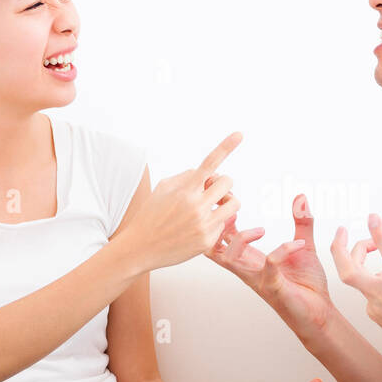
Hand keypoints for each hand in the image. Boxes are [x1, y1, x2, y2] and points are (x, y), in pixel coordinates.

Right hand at [124, 131, 242, 270]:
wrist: (141, 248)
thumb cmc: (151, 215)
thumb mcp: (162, 189)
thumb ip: (186, 177)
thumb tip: (208, 173)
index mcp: (184, 190)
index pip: (209, 164)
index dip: (226, 147)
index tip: (240, 134)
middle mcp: (196, 206)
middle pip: (227, 183)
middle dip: (222, 184)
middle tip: (211, 190)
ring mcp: (204, 224)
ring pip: (234, 204)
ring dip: (226, 201)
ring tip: (213, 205)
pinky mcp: (208, 240)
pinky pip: (223, 223)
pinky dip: (215, 222)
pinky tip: (199, 227)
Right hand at [207, 193, 336, 339]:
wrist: (320, 313)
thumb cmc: (306, 284)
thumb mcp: (304, 246)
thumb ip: (302, 222)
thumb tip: (300, 196)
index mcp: (250, 258)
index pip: (221, 235)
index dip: (220, 215)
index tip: (229, 196)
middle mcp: (247, 268)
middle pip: (212, 247)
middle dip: (216, 225)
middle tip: (231, 209)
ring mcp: (258, 279)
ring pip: (229, 259)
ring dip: (241, 238)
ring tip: (262, 230)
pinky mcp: (274, 287)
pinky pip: (270, 264)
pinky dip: (283, 249)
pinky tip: (299, 244)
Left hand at [331, 201, 381, 372]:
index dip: (380, 235)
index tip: (372, 217)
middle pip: (350, 273)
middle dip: (339, 249)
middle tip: (341, 230)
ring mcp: (379, 308)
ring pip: (355, 278)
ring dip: (357, 258)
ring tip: (369, 248)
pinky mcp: (373, 314)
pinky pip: (365, 290)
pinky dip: (371, 278)